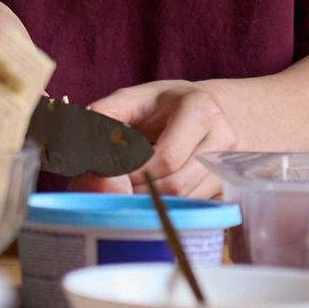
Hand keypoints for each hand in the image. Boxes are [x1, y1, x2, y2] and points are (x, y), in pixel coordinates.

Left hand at [72, 81, 236, 201]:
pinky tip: (150, 195)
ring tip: (129, 189)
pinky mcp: (225, 187)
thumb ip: (105, 114)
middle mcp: (222, 138)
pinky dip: (166, 207)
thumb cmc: (162, 106)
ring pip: (184, 200)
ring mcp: (227, 166)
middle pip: (176, 184)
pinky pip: (192, 207)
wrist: (205, 110)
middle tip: (115, 187)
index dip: (133, 172)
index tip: (109, 173)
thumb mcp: (132, 99)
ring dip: (151, 202)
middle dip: (139, 191)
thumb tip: (81, 136)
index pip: (166, 157)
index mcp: (200, 110)